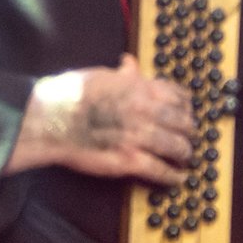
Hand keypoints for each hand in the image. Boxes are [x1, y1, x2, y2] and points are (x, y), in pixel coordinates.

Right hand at [7, 55, 195, 184]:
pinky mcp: (129, 161)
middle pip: (183, 123)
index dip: (186, 106)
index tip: (187, 111)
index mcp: (138, 88)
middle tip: (191, 138)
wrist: (51, 120)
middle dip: (190, 132)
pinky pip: (160, 170)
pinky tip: (177, 179)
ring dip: (184, 155)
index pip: (177, 96)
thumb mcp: (99, 76)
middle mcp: (145, 111)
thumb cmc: (69, 95)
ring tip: (185, 159)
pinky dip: (172, 176)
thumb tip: (129, 63)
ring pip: (176, 147)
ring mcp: (139, 137)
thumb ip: (121, 74)